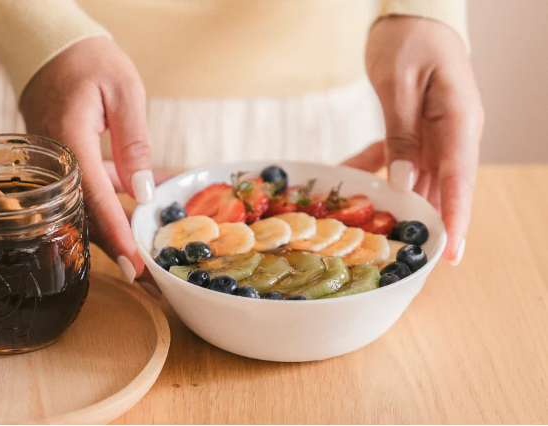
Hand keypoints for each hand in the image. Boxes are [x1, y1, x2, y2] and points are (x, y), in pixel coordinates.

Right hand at [20, 37, 153, 284]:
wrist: (48, 50)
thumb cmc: (88, 62)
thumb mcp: (123, 92)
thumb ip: (134, 143)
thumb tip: (144, 193)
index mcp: (69, 142)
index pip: (95, 199)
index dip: (117, 236)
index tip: (137, 268)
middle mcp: (54, 164)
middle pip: (85, 218)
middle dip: (118, 252)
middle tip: (150, 283)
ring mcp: (51, 168)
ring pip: (83, 212)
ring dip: (114, 237)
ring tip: (146, 265)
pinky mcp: (58, 167)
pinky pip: (84, 195)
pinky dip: (110, 209)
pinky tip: (138, 214)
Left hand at [366, 16, 484, 264]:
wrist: (412, 13)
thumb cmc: (411, 40)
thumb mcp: (401, 85)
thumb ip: (403, 135)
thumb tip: (404, 183)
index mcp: (460, 121)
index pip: (460, 179)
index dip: (456, 219)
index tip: (451, 253)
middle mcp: (453, 133)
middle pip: (441, 188)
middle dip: (425, 223)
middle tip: (405, 258)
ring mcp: (436, 133)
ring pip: (416, 179)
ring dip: (393, 202)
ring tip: (368, 230)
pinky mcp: (416, 130)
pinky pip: (396, 159)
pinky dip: (371, 170)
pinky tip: (345, 181)